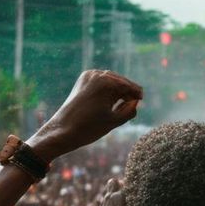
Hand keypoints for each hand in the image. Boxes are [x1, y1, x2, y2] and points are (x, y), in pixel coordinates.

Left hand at [27, 70, 142, 161]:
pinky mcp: (82, 81)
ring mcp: (88, 76)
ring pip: (110, 81)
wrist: (62, 131)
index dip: (137, 94)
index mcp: (106, 82)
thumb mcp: (115, 120)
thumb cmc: (89, 127)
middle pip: (120, 82)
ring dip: (118, 90)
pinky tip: (110, 100)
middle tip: (135, 103)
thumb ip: (130, 110)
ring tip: (123, 103)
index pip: (129, 86)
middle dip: (127, 92)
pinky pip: (100, 82)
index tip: (142, 101)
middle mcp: (97, 74)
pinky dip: (107, 89)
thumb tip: (135, 102)